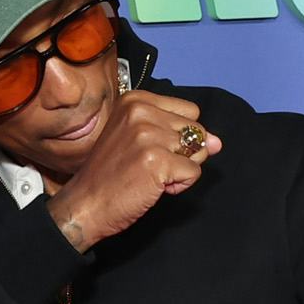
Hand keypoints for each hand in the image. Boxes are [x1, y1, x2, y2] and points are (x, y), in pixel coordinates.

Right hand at [43, 92, 221, 252]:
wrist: (86, 204)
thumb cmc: (110, 175)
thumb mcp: (139, 140)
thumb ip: (178, 134)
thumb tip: (218, 142)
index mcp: (135, 100)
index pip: (190, 111)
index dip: (178, 135)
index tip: (150, 148)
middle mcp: (141, 112)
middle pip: (196, 129)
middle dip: (182, 152)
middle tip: (149, 165)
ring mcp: (148, 135)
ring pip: (198, 151)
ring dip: (180, 170)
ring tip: (150, 176)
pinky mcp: (157, 161)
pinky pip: (194, 172)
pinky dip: (180, 186)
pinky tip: (154, 187)